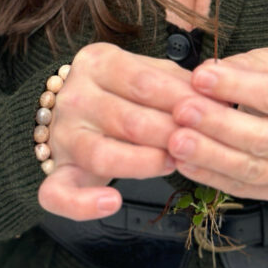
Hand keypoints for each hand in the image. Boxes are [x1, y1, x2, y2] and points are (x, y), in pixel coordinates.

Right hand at [38, 42, 195, 220]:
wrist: (64, 108)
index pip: (143, 82)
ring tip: (172, 163)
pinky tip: (113, 203)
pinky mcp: (54, 172)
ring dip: (143, 163)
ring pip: (102, 155)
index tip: (211, 113)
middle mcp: (75, 97)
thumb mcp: (140, 70)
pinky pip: (60, 194)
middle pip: (129, 120)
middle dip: (170, 135)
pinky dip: (84, 204)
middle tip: (199, 144)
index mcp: (97, 63)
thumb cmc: (116, 90)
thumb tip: (214, 93)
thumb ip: (172, 79)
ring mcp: (62, 136)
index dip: (180, 100)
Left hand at [167, 48, 267, 200]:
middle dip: (219, 124)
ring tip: (177, 140)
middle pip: (264, 139)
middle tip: (182, 110)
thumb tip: (207, 74)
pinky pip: (240, 188)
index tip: (200, 77)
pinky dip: (209, 176)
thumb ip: (245, 66)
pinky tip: (184, 162)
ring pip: (251, 170)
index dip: (237, 87)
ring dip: (210, 155)